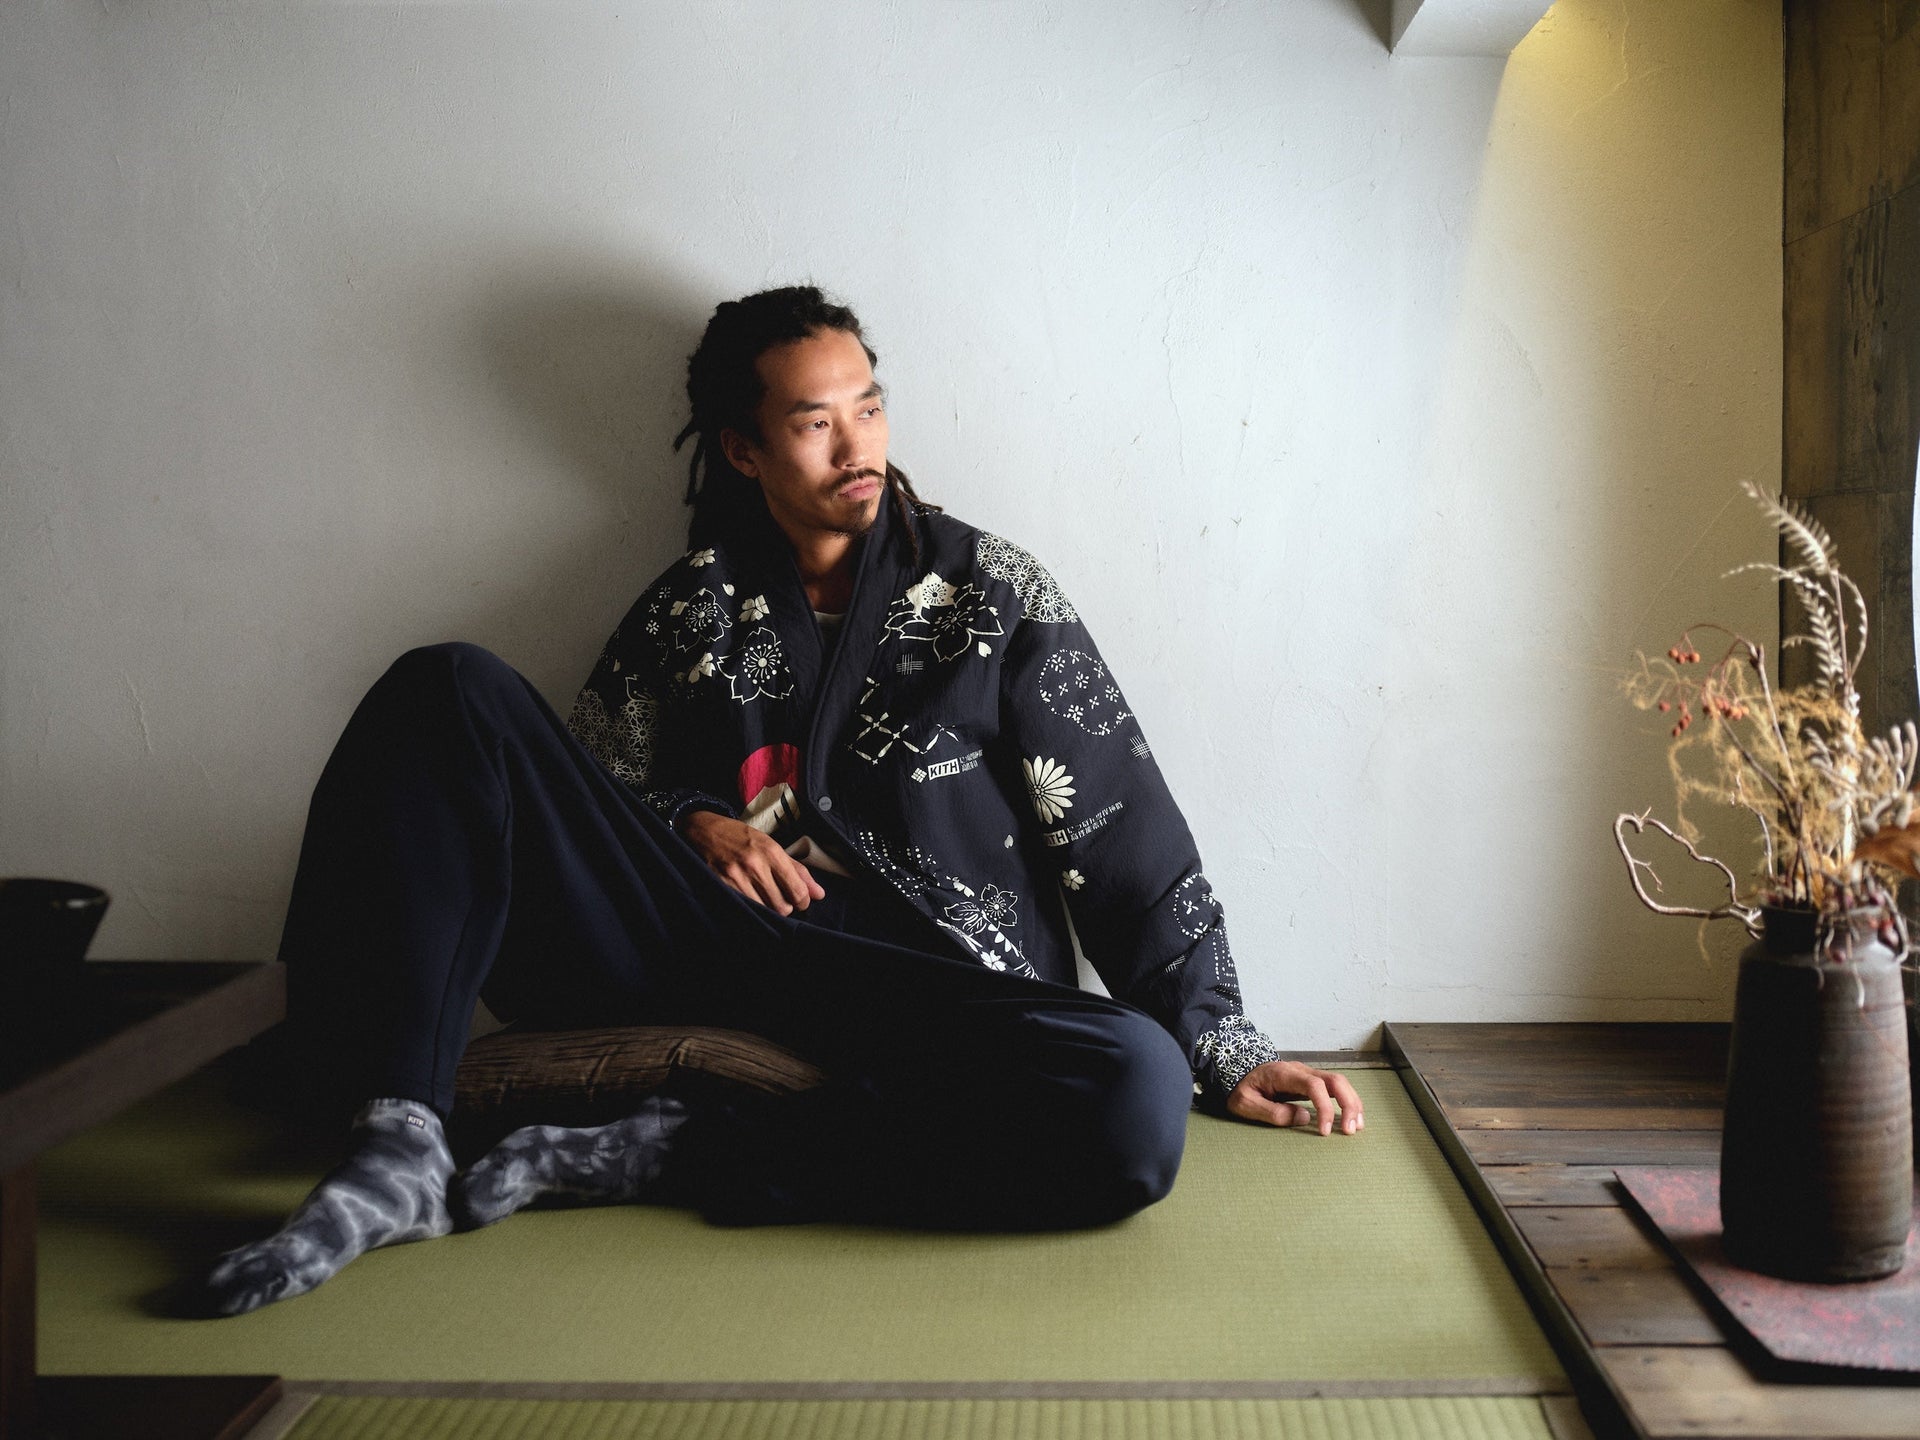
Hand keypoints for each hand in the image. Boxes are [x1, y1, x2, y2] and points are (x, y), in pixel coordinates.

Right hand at [681, 811, 825, 915]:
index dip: (803, 901)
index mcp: (772, 851)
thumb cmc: (741, 838)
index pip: (797, 890)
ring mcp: (737, 877)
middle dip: (786, 907)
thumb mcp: (771, 845)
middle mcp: (755, 865)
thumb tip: (819, 894)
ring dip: (768, 909)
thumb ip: (796, 870)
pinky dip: (752, 909)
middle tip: (781, 900)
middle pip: (782, 906)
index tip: (800, 900)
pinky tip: (751, 899)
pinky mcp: (722, 887)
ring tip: (765, 898)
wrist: (705, 831)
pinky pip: (746, 908)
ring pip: (764, 911)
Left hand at [1228, 1060, 1363, 1135]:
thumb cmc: (1241, 1088)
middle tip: (1350, 1130)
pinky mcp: (1310, 1082)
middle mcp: (1300, 1070)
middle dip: (1348, 1104)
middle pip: (1335, 1080)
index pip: (1315, 1086)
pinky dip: (1346, 1101)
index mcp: (1284, 1074)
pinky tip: (1351, 1117)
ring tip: (1356, 1127)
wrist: (1237, 1072)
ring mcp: (1307, 1074)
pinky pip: (1333, 1088)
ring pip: (1339, 1083)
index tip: (1324, 1131)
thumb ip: (1272, 1112)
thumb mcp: (1246, 1104)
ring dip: (1352, 1103)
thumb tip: (1304, 1118)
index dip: (1324, 1108)